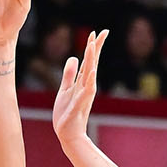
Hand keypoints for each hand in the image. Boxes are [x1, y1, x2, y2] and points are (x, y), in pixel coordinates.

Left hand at [52, 29, 107, 148]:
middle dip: (95, 48)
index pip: (89, 60)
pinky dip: (88, 82)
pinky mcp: (78, 105)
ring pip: (89, 74)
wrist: (68, 134)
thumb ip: (69, 74)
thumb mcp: (65, 89)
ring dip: (91, 60)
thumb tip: (73, 57)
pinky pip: (85, 92)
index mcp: (82, 82)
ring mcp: (84, 95)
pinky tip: (91, 72)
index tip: (97, 32)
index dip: (92, 46)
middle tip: (101, 32)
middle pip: (92, 63)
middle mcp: (86, 86)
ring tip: (93, 46)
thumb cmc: (67, 113)